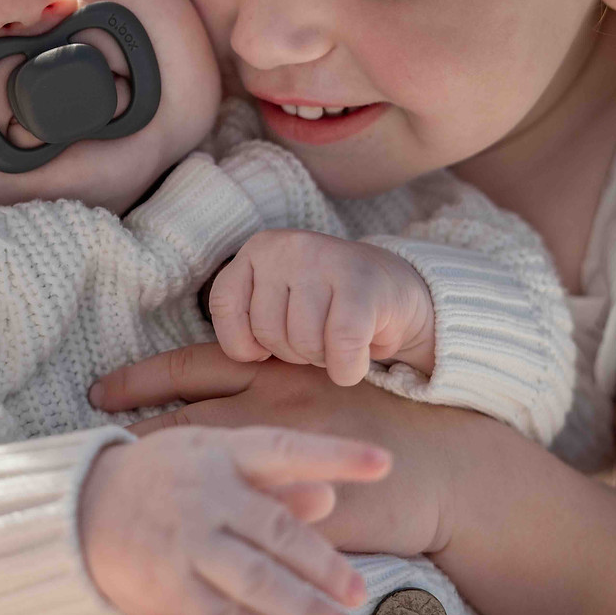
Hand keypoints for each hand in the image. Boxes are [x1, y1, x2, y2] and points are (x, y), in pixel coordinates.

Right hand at [79, 426, 389, 614]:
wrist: (81, 507)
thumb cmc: (163, 477)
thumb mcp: (212, 460)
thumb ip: (271, 480)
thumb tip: (327, 498)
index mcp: (221, 452)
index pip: (287, 449)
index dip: (336, 455)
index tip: (383, 461)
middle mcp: (207, 493)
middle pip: (278, 530)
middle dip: (324, 564)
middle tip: (359, 592)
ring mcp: (187, 540)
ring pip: (257, 578)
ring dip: (305, 608)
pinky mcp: (169, 584)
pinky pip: (225, 612)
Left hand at [90, 342, 466, 559]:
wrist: (447, 468)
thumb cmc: (389, 417)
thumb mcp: (326, 382)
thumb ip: (277, 385)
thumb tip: (227, 393)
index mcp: (274, 372)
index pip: (192, 367)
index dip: (141, 378)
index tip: (99, 389)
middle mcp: (269, 408)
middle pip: (180, 418)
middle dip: (131, 431)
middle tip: (85, 443)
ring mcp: (280, 463)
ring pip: (200, 472)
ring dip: (157, 484)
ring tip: (110, 499)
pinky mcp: (297, 514)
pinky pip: (239, 527)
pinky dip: (202, 535)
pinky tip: (170, 549)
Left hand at [208, 230, 434, 383]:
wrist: (396, 292)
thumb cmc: (325, 309)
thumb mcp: (276, 301)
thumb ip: (244, 321)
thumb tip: (219, 366)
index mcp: (258, 250)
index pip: (223, 304)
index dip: (241, 341)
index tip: (263, 350)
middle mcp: (287, 246)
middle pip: (266, 331)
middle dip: (292, 353)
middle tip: (317, 338)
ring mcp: (324, 258)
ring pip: (303, 342)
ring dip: (323, 360)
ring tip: (337, 340)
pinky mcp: (362, 283)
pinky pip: (341, 345)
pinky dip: (348, 368)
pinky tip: (357, 360)